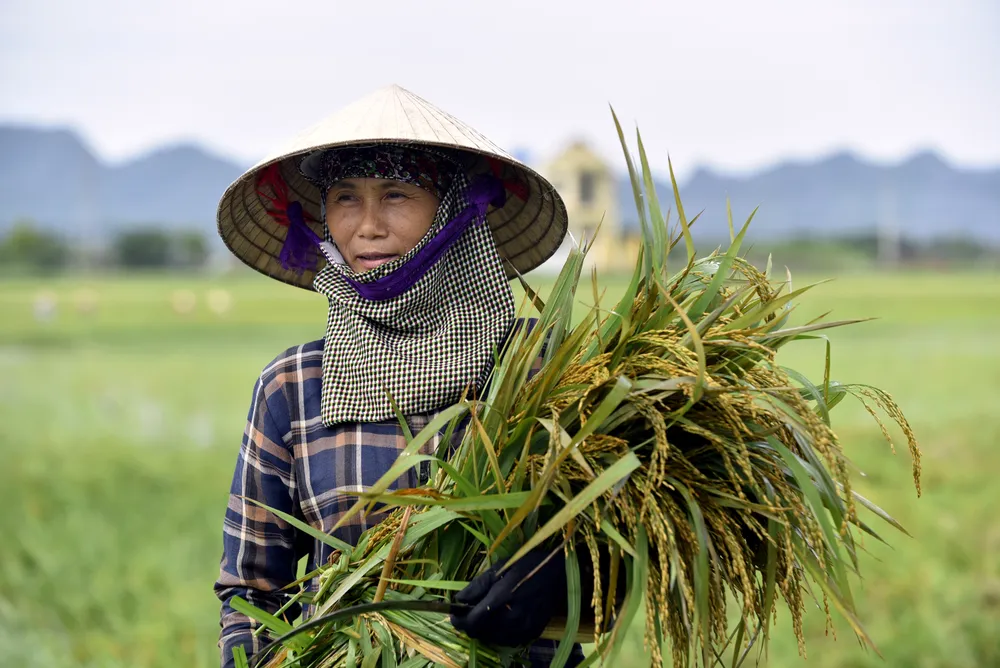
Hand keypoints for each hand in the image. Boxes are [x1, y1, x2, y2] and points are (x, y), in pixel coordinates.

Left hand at [450, 548, 566, 645]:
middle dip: (470, 625)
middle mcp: (512, 618)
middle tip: (468, 613)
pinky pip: (507, 640)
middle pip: (480, 633)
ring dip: (484, 630)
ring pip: (492, 639)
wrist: (559, 574)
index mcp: (501, 598)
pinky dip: (499, 634)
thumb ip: (477, 586)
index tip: (454, 614)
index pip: (472, 621)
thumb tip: (457, 600)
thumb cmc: (526, 565)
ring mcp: (523, 628)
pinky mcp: (531, 633)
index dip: (458, 620)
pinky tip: (500, 621)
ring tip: (484, 615)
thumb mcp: (499, 568)